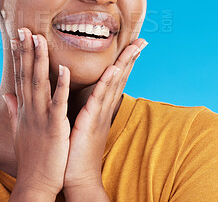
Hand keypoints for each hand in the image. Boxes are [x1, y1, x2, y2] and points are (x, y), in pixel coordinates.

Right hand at [3, 27, 70, 197]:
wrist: (35, 183)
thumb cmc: (31, 157)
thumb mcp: (19, 130)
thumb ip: (14, 110)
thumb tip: (7, 95)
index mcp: (24, 109)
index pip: (20, 77)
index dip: (18, 57)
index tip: (17, 38)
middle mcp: (29, 109)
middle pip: (26, 75)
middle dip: (25, 51)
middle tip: (24, 29)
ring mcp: (40, 118)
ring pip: (39, 83)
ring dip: (39, 61)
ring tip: (38, 39)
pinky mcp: (54, 128)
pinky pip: (57, 104)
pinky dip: (60, 86)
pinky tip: (63, 69)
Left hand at [63, 38, 147, 191]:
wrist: (75, 177)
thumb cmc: (75, 150)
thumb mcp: (79, 123)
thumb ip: (83, 107)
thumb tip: (81, 96)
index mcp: (100, 107)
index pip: (114, 79)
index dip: (123, 61)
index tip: (131, 45)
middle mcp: (104, 108)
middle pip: (120, 78)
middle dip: (131, 58)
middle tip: (142, 40)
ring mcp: (99, 114)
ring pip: (114, 84)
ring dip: (124, 64)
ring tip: (135, 46)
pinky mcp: (90, 121)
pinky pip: (99, 99)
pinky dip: (106, 83)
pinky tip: (114, 69)